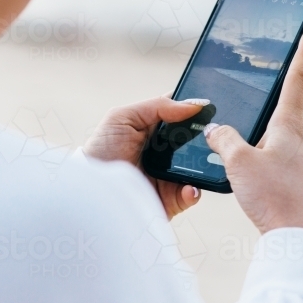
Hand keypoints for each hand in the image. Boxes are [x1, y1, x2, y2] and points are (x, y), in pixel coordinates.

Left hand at [83, 96, 209, 218]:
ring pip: (198, 168)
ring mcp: (170, 175)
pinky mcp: (170, 198)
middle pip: (196, 141)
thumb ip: (157, 106)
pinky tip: (188, 186)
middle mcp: (166, 152)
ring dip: (204, 164)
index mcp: (156, 130)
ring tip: (205, 160)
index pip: (184, 117)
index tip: (209, 108)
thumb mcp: (123, 117)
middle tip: (213, 134)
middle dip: (207, 138)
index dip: (197, 112)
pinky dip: (193, 191)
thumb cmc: (102, 149)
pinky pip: (190, 194)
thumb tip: (193, 104)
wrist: (90, 188)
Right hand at [203, 21, 302, 233]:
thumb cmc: (273, 197)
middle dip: (271, 95)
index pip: (299, 76)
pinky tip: (245, 175)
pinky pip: (273, 159)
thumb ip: (224, 139)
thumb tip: (217, 129)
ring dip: (258, 135)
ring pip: (274, 136)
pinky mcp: (297, 181)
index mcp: (290, 125)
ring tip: (236, 147)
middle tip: (265, 77)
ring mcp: (301, 161)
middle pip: (284, 106)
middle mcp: (301, 139)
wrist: (298, 241)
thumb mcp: (237, 162)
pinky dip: (257, 157)